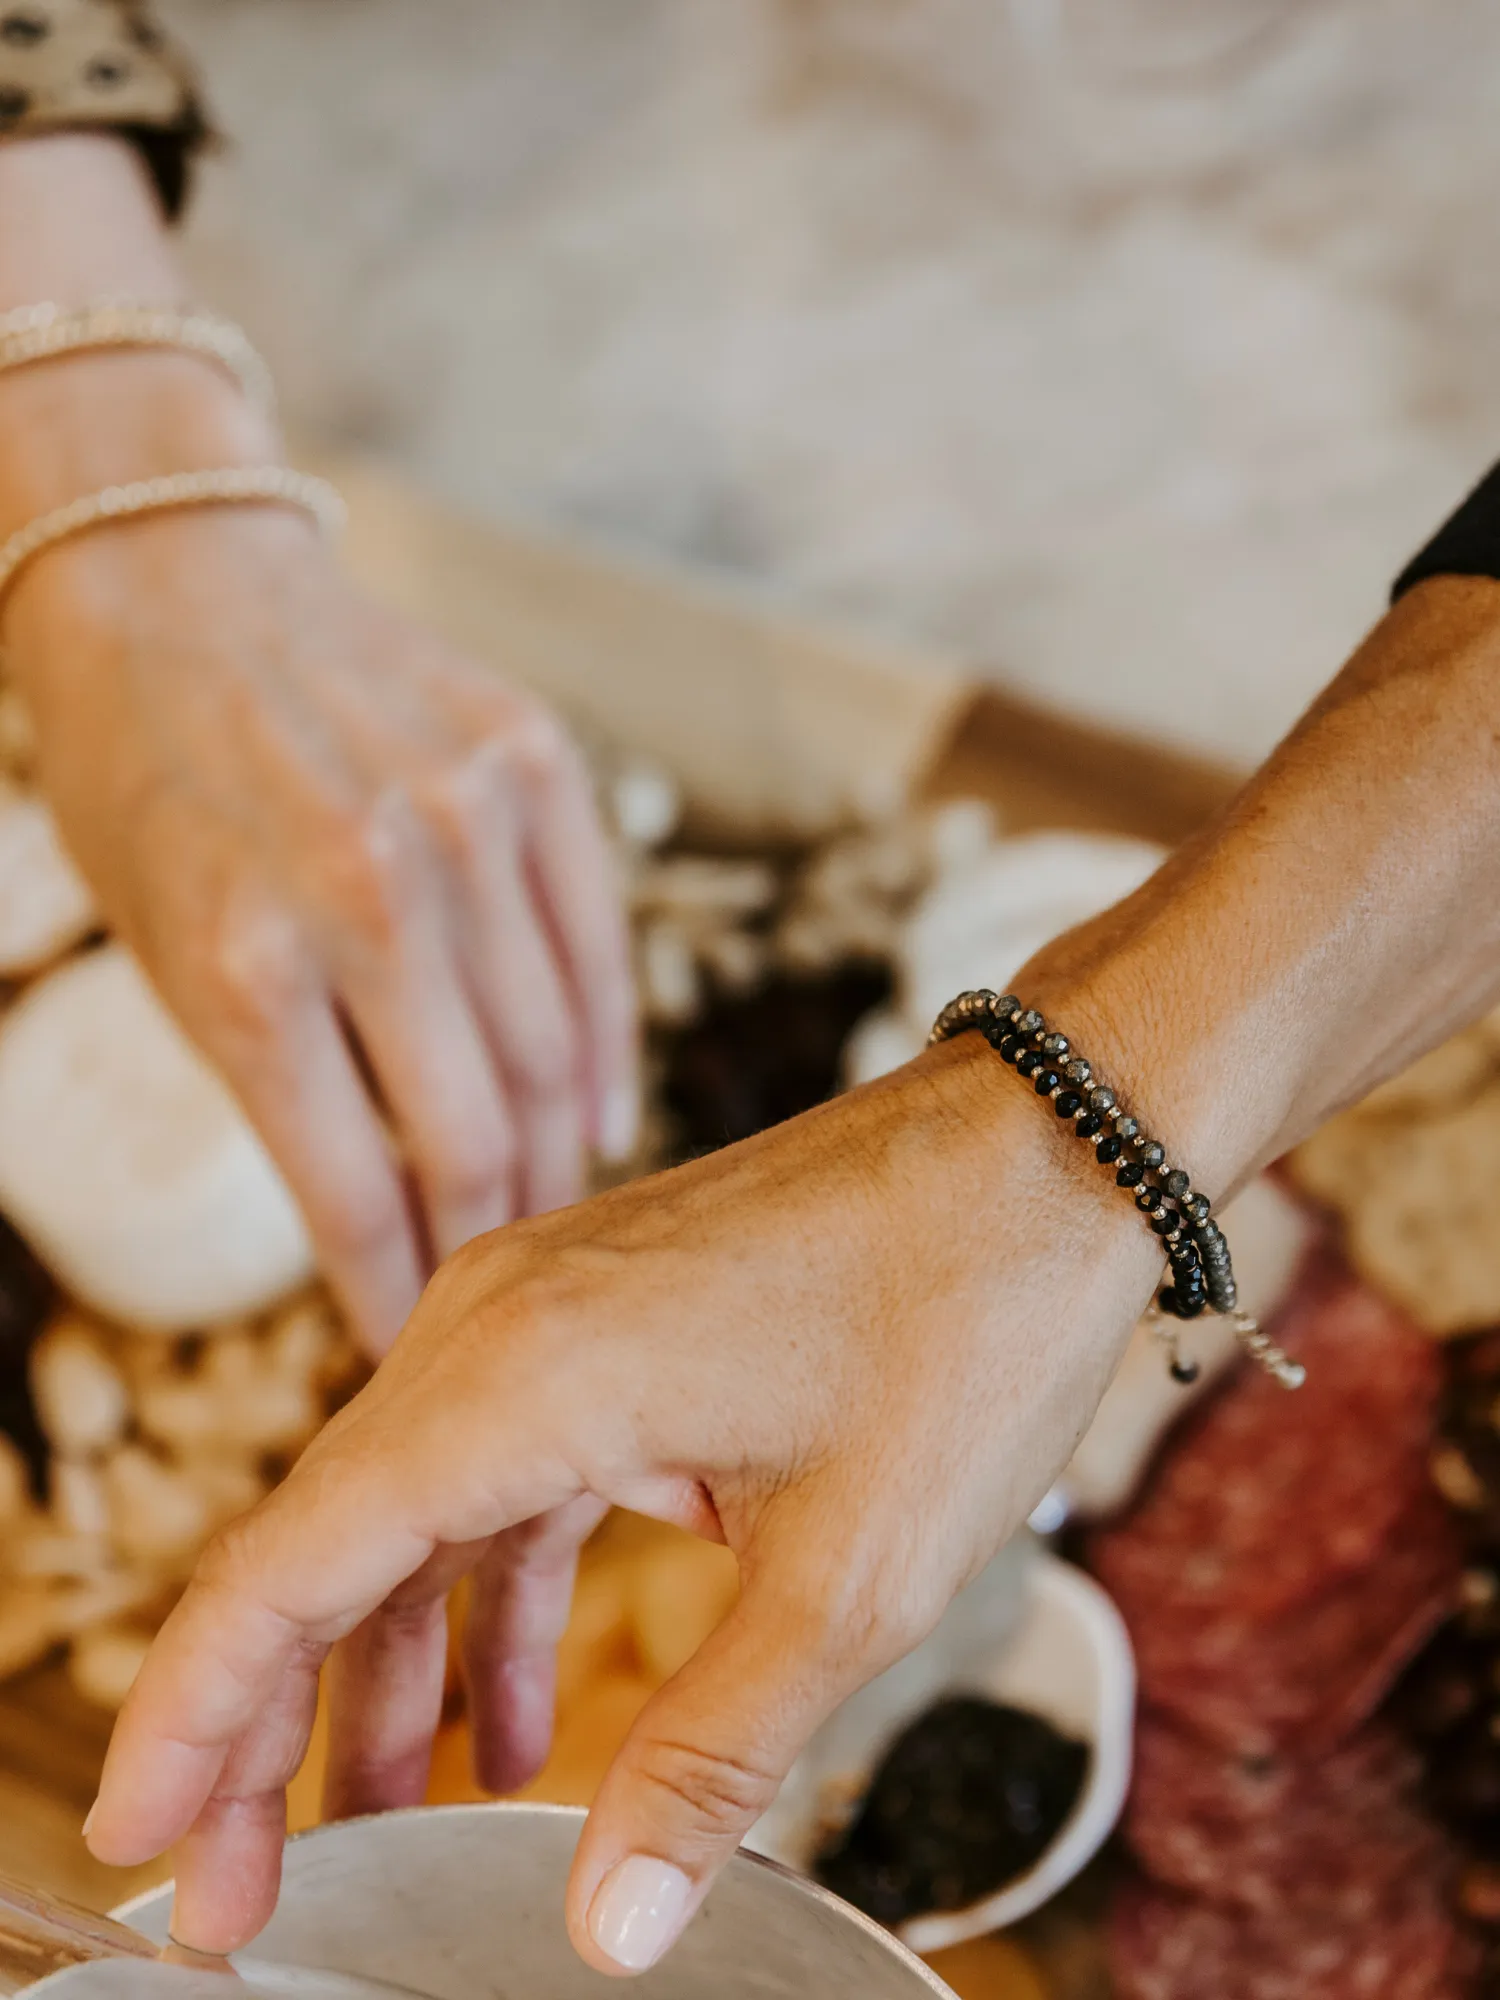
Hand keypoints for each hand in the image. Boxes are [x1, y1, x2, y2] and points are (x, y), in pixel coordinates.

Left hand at [7, 498, 636, 1352]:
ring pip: (555, 1055)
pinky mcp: (536, 768)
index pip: (356, 1194)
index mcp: (245, 965)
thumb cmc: (149, 787)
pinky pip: (596, 949)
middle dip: (489, 1249)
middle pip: (479, 1139)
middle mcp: (370, 895)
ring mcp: (468, 822)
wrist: (181, 587)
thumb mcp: (167, 951)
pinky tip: (600, 1113)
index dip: (392, 1296)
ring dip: (557, 1164)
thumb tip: (396, 1218)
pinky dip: (604, 1050)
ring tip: (555, 1227)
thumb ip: (282, 1084)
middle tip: (497, 1306)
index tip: (411, 1357)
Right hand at [84, 1031, 1170, 1973]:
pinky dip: (490, 1594)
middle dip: (278, 1721)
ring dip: (389, 1667)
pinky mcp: (604, 1318)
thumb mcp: (851, 1576)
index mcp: (522, 1373)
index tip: (155, 1841)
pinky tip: (509, 1722)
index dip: (201, 1714)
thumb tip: (609, 1925)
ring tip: (378, 1826)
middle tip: (248, 1891)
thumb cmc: (966, 1319)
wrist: (1053, 1149)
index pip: (293, 1561)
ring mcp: (546, 1308)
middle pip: (327, 1539)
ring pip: (411, 1512)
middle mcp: (496, 1322)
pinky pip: (502, 1472)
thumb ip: (713, 1756)